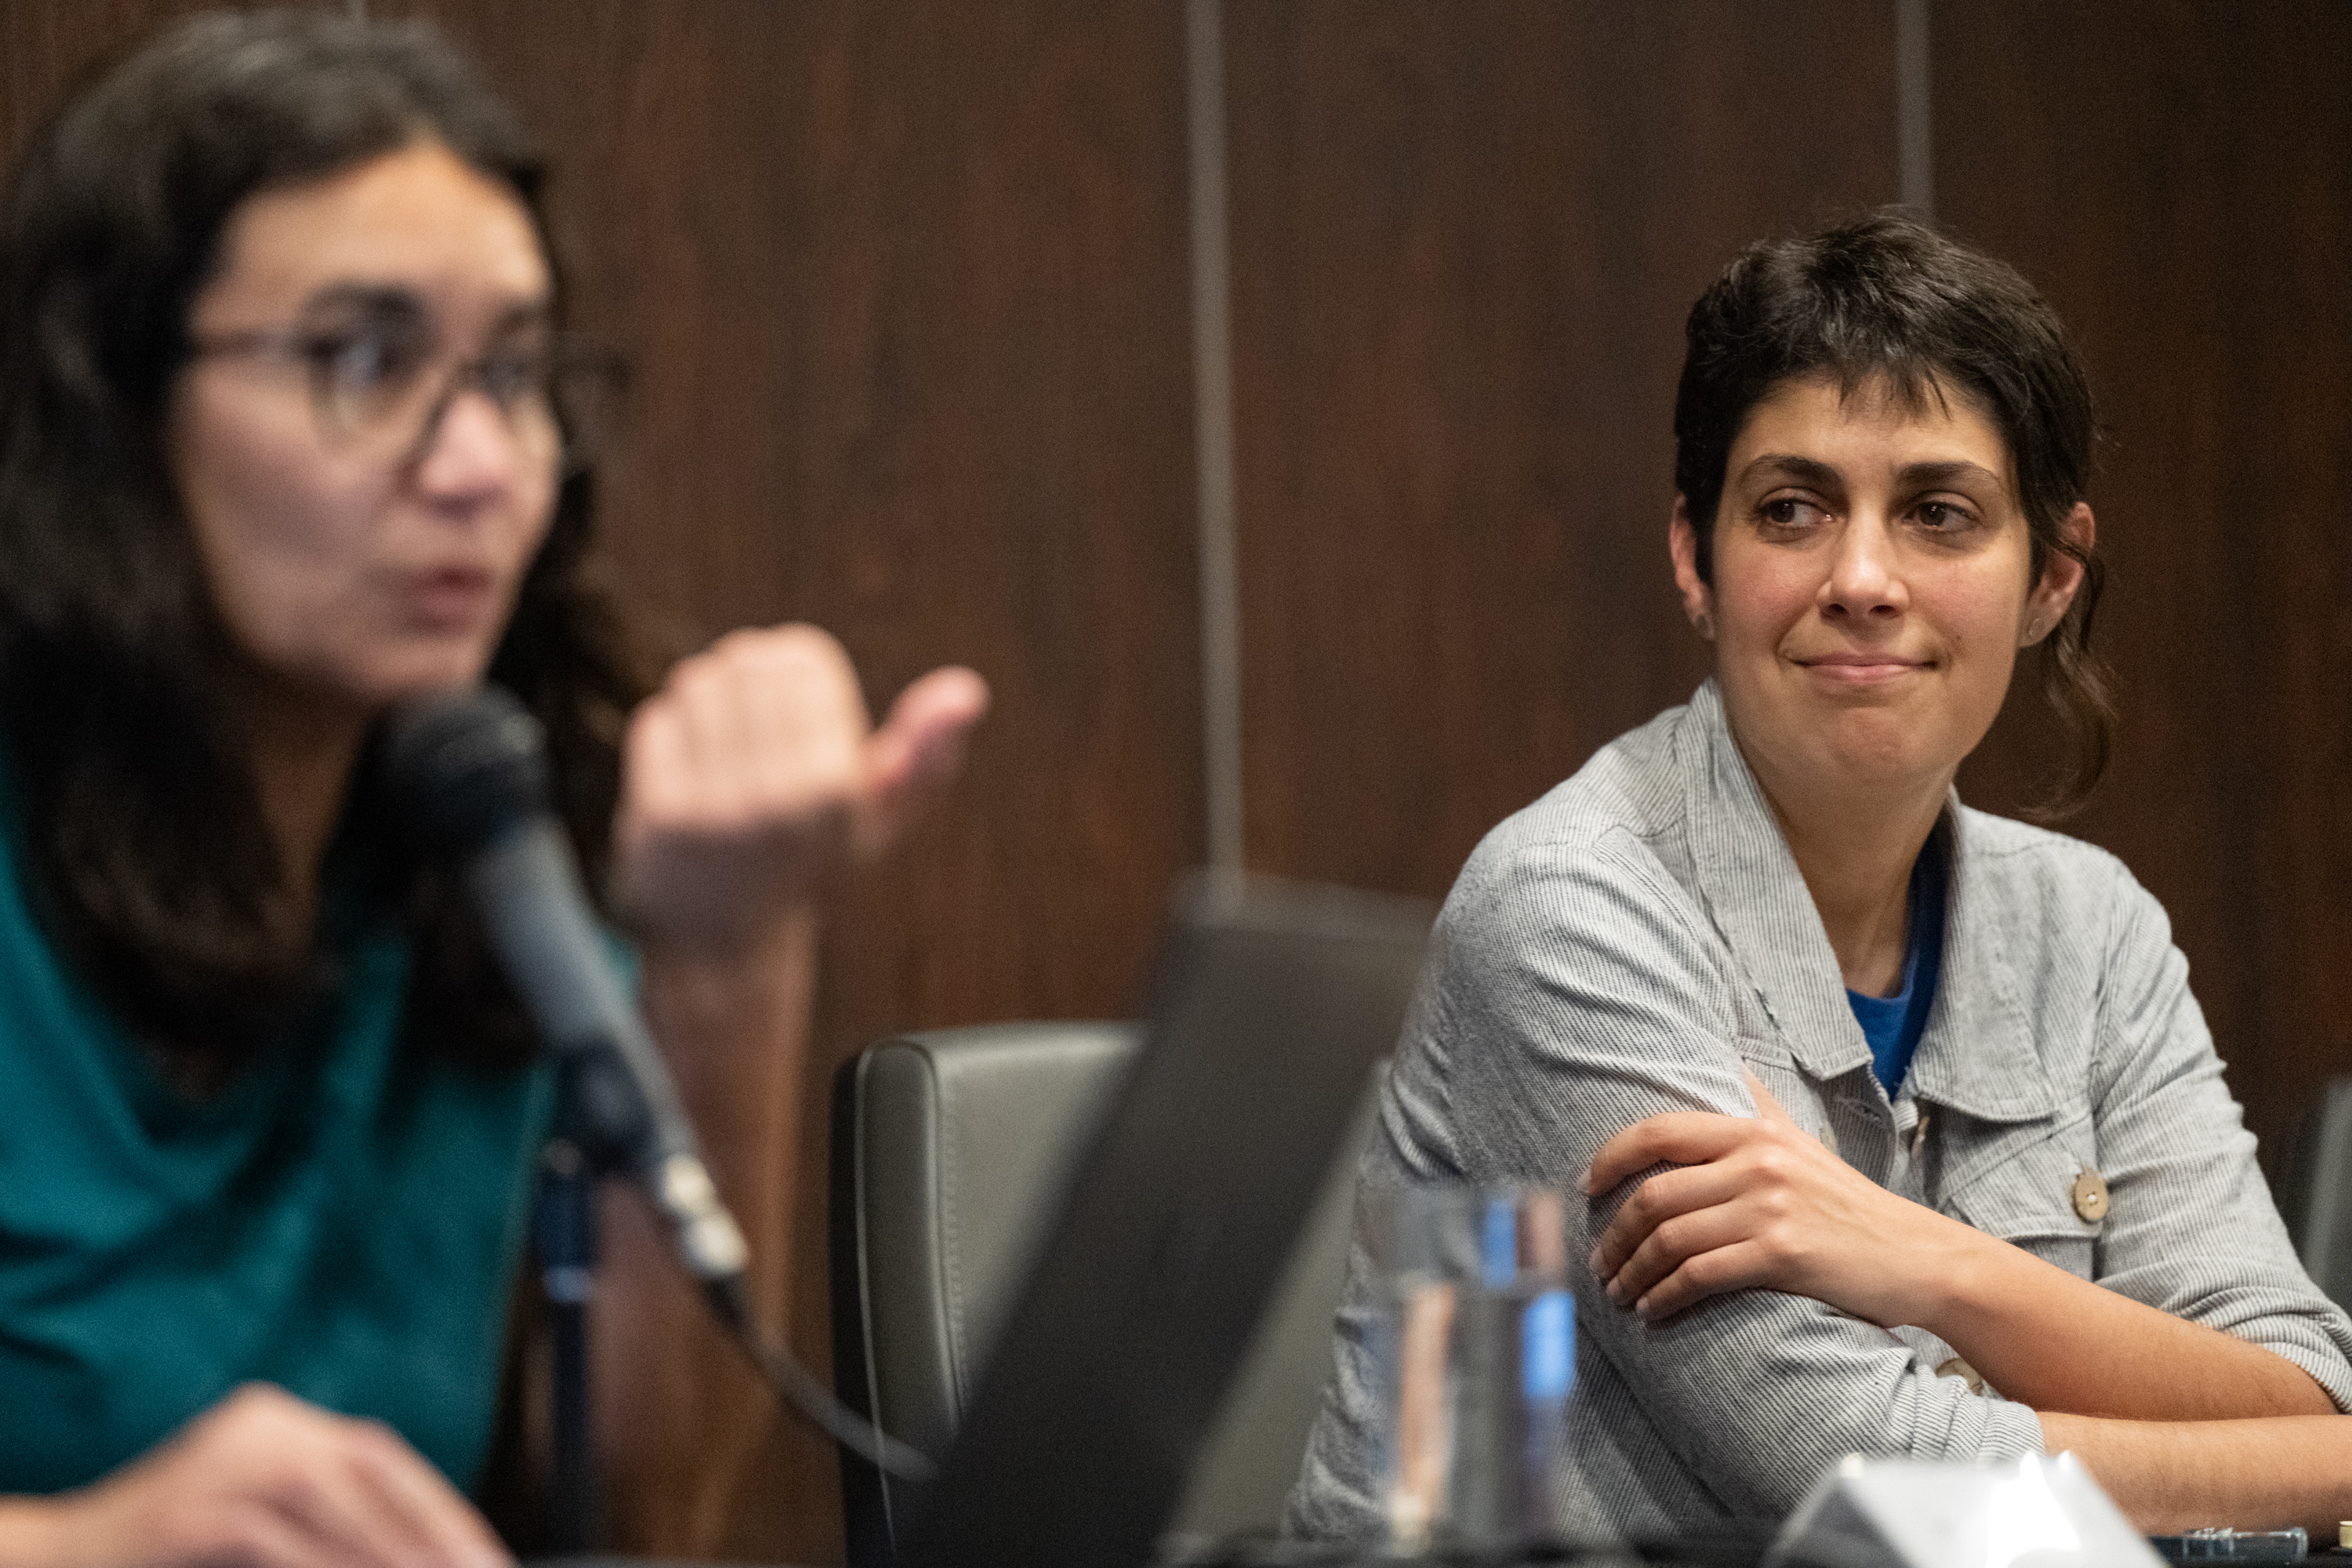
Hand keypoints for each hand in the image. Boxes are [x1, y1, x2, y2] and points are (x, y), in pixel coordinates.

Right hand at [14, 1384, 505, 1567]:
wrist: (54, 1563)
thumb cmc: (173, 1555)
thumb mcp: (265, 1526)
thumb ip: (335, 1529)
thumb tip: (430, 1557)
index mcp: (282, 1422)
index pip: (384, 1460)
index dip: (444, 1512)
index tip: (490, 1561)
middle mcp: (261, 1424)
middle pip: (372, 1471)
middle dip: (434, 1532)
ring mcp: (222, 1458)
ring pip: (333, 1501)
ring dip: (390, 1554)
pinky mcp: (190, 1507)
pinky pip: (275, 1538)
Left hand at [612, 624, 988, 957]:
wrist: (727, 938)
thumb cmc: (813, 857)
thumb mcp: (883, 815)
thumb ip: (926, 751)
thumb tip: (967, 690)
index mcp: (838, 788)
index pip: (804, 658)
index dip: (802, 671)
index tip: (802, 708)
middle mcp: (777, 799)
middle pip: (749, 661)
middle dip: (753, 676)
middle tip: (757, 716)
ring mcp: (712, 810)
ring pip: (698, 682)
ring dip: (709, 698)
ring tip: (726, 738)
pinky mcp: (655, 818)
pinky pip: (657, 721)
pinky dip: (669, 731)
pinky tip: (690, 767)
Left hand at [1583, 1070, 1968, 1325]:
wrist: (1918, 1256)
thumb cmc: (1851, 1205)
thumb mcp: (1803, 1143)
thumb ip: (1761, 1106)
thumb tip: (1730, 1062)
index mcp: (1755, 1130)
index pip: (1660, 1131)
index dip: (1612, 1158)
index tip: (1587, 1186)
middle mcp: (1759, 1161)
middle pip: (1654, 1193)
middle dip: (1614, 1233)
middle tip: (1598, 1261)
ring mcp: (1770, 1207)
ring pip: (1669, 1238)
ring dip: (1632, 1271)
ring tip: (1618, 1292)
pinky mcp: (1782, 1254)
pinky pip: (1698, 1276)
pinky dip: (1664, 1296)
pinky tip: (1653, 1310)